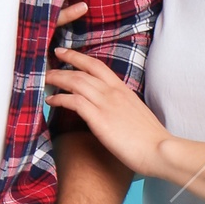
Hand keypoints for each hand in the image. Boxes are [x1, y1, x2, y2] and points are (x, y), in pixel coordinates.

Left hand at [44, 47, 169, 175]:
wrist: (159, 150)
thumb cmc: (150, 139)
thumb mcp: (137, 115)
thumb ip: (123, 108)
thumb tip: (114, 111)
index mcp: (123, 90)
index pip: (98, 66)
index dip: (79, 57)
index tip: (66, 53)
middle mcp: (114, 92)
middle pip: (83, 71)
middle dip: (63, 65)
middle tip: (49, 64)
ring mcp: (106, 104)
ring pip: (76, 82)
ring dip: (57, 80)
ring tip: (44, 81)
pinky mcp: (99, 118)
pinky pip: (74, 101)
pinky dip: (60, 98)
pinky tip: (51, 101)